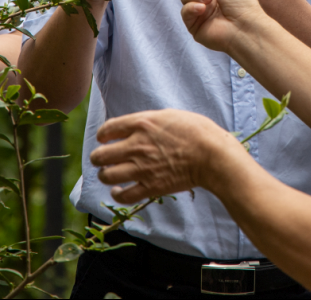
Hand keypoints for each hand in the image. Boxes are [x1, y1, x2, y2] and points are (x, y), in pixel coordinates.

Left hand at [90, 109, 242, 203]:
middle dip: (98, 157)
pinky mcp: (150, 187)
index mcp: (141, 124)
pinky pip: (124, 195)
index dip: (102, 135)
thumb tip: (137, 126)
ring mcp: (142, 168)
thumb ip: (149, 121)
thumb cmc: (197, 131)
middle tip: (102, 159)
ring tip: (109, 174)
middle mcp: (136, 146)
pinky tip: (118, 190)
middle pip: (101, 155)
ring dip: (105, 175)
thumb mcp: (169, 115)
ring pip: (107, 176)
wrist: (212, 155)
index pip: (107, 129)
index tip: (104, 139)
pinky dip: (117, 194)